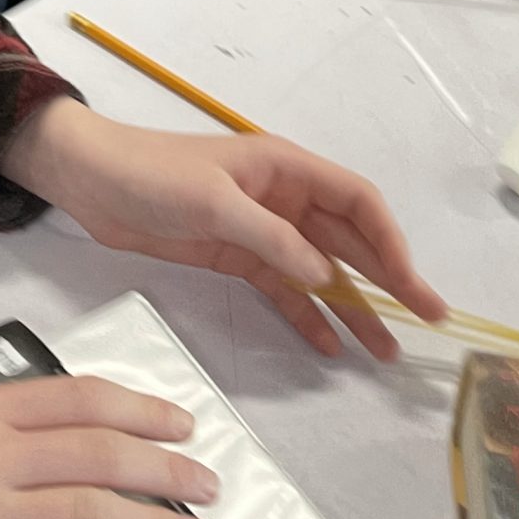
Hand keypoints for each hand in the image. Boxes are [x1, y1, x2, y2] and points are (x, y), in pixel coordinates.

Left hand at [0, 101, 447, 361]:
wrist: (89, 180)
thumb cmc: (151, 173)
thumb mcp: (212, 201)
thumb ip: (271, 237)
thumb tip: (325, 274)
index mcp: (284, 166)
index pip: (356, 200)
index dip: (389, 240)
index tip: (408, 282)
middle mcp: (282, 197)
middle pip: (348, 239)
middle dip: (388, 278)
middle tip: (428, 318)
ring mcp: (260, 229)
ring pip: (320, 270)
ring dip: (352, 307)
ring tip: (385, 351)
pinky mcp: (234, 255)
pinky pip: (283, 288)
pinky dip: (306, 315)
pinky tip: (327, 346)